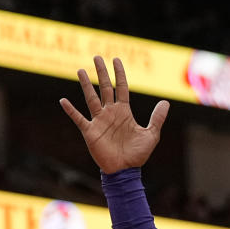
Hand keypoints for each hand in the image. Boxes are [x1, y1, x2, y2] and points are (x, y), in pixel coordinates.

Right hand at [59, 56, 169, 173]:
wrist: (125, 171)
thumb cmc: (138, 155)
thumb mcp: (151, 134)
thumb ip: (157, 118)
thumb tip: (166, 102)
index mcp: (124, 112)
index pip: (121, 88)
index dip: (119, 74)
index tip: (116, 59)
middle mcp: (111, 113)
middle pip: (105, 88)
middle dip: (101, 73)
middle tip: (96, 57)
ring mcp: (99, 121)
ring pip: (91, 98)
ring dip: (86, 85)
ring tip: (80, 70)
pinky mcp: (90, 132)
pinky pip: (78, 118)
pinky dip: (71, 110)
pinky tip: (63, 100)